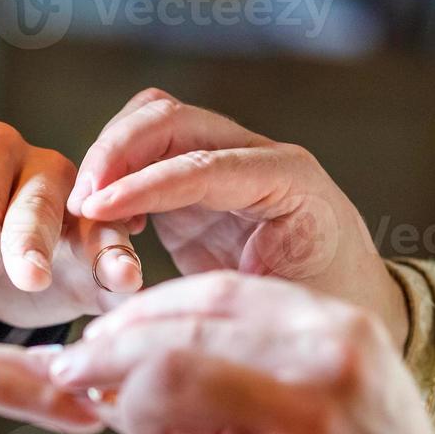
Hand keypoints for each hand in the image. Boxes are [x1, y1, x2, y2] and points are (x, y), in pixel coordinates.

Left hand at [0, 121, 142, 328]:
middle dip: (31, 241)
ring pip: (92, 221)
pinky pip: (118, 253)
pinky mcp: (98, 247)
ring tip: (116, 273)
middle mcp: (37, 168)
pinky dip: (125, 270)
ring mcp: (77, 206)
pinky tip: (131, 284)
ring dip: (102, 249)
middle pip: (37, 201)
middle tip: (28, 277)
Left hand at [51, 272, 434, 433]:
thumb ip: (260, 360)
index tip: (107, 331)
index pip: (219, 291)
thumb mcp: (345, 395)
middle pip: (176, 333)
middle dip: (108, 353)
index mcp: (343, 330)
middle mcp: (327, 365)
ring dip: (132, 419)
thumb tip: (138, 347)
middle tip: (71, 373)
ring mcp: (301, 428)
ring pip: (159, 388)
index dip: (147, 309)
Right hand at [69, 89, 407, 349]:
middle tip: (79, 203)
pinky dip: (114, 174)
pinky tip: (102, 220)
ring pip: (152, 122)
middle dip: (116, 153)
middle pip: (172, 118)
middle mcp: (259, 156)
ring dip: (109, 156)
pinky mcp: (198, 182)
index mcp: (291, 181)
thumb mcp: (285, 312)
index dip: (143, 185)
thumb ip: (228, 300)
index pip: (204, 165)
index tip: (94, 209)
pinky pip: (145, 154)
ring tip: (84, 210)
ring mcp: (226, 162)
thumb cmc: (327, 313)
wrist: (355, 303)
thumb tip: (152, 315)